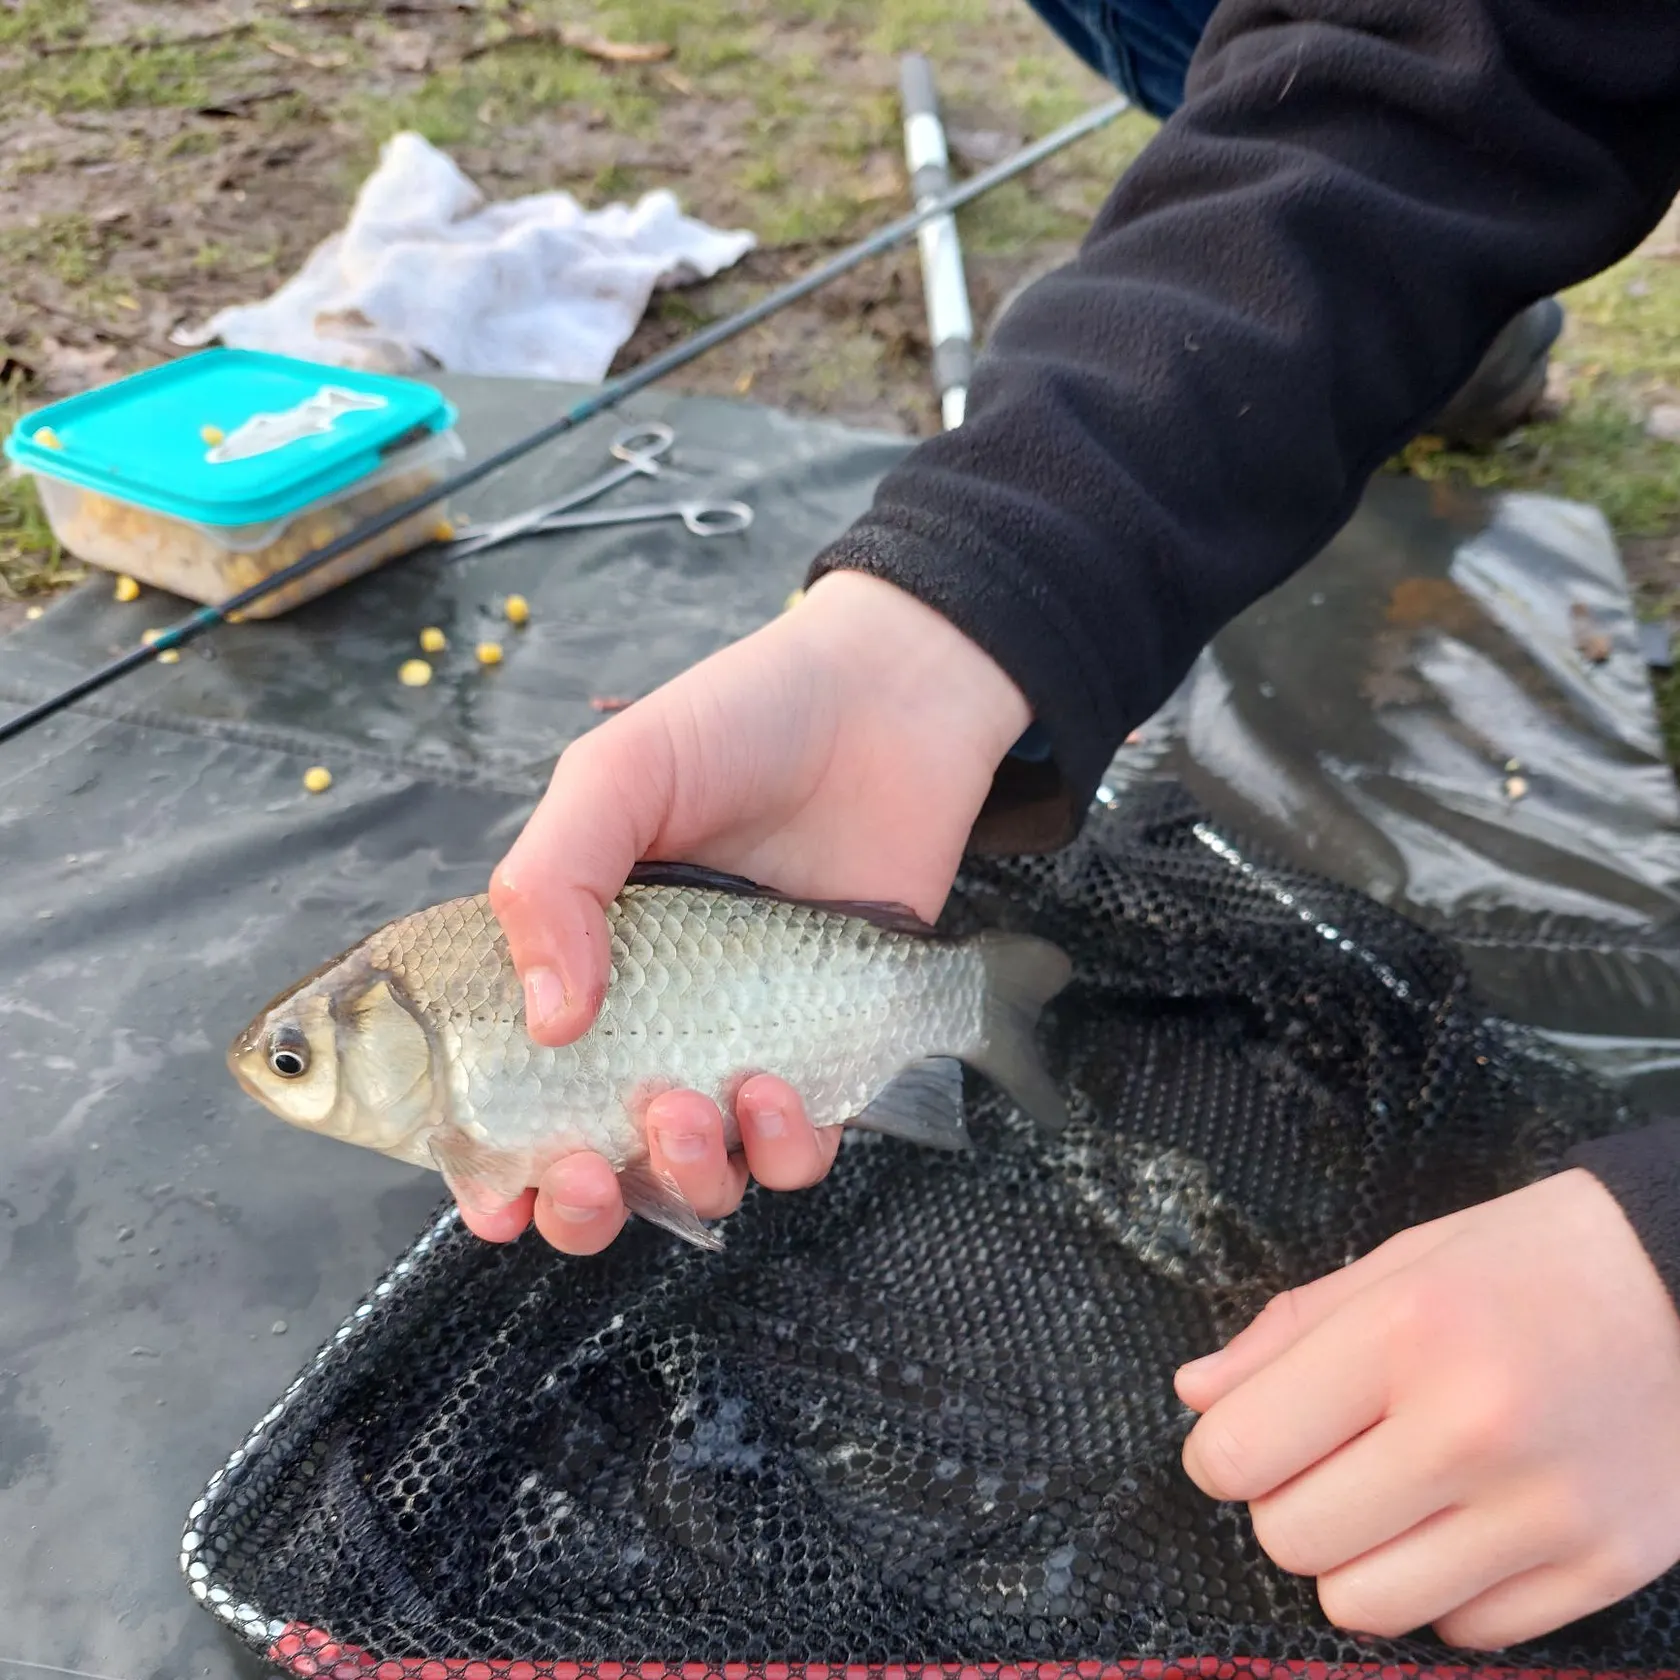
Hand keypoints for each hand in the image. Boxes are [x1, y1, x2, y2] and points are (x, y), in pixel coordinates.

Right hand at [468, 569, 1031, 1253]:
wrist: (885, 703)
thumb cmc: (737, 723)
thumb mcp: (616, 777)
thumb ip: (555, 880)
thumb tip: (548, 1020)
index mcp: (575, 963)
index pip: (513, 1093)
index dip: (493, 1168)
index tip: (494, 1200)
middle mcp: (653, 1022)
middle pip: (601, 1168)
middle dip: (581, 1206)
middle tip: (583, 1172)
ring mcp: (742, 1042)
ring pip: (702, 1176)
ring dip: (686, 1176)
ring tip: (690, 1109)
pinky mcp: (832, 1048)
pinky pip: (801, 1147)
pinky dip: (784, 1149)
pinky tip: (779, 1088)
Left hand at [1174, 1168, 1679, 1649]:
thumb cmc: (1530, 1264)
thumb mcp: (1398, 1264)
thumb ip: (1287, 1334)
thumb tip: (1197, 1397)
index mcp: (1406, 1335)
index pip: (1240, 1452)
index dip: (1219, 1454)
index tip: (1242, 1439)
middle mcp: (1472, 1431)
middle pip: (1293, 1539)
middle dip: (1284, 1505)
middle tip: (1326, 1461)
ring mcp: (1545, 1511)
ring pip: (1366, 1607)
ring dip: (1356, 1560)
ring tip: (1391, 1499)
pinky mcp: (1605, 1568)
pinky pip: (1466, 1631)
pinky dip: (1444, 1592)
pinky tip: (1466, 1525)